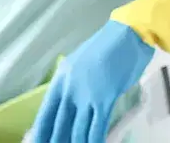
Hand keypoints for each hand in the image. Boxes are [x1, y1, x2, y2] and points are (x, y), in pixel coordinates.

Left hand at [31, 20, 155, 142]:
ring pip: (77, 130)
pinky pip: (96, 128)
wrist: (127, 36)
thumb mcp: (80, 65)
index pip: (46, 112)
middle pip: (59, 124)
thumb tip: (70, 106)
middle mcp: (70, 88)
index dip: (41, 131)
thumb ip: (72, 85)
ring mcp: (86, 95)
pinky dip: (94, 141)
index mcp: (61, 79)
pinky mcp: (105, 99)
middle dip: (57, 141)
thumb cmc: (107, 49)